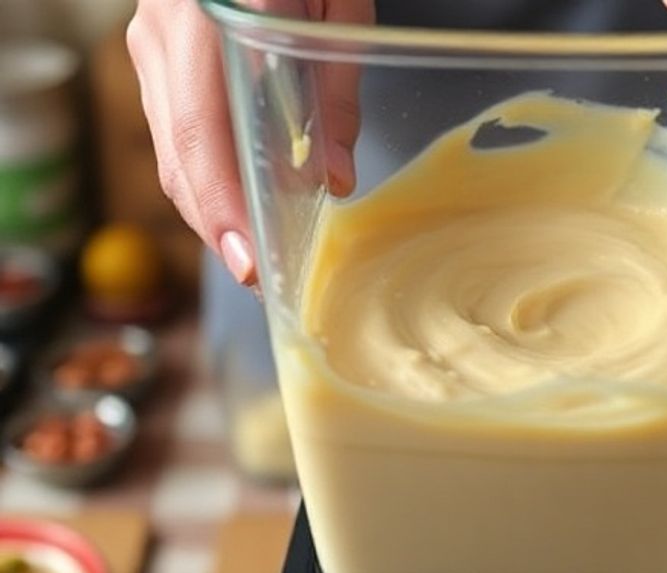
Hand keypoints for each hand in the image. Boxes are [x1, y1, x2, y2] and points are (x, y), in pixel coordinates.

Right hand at [126, 0, 371, 285]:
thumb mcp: (338, 3)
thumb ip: (333, 88)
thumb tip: (333, 178)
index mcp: (210, 18)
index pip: (205, 136)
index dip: (222, 210)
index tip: (249, 265)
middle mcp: (165, 34)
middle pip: (179, 157)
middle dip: (216, 226)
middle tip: (261, 276)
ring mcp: (153, 39)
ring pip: (171, 148)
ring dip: (209, 206)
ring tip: (254, 248)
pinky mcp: (159, 46)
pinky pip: (175, 127)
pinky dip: (204, 170)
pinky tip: (238, 197)